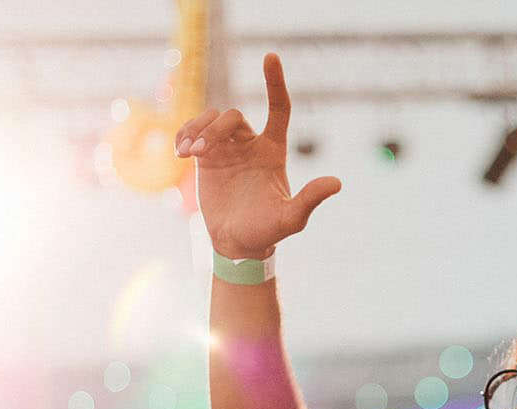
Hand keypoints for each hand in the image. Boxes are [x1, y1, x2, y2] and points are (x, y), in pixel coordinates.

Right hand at [176, 53, 340, 259]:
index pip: (279, 109)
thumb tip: (337, 183)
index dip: (275, 83)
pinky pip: (193, 133)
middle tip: (200, 151)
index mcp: (273, 151)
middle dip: (215, 128)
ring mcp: (228, 149)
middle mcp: (251, 145)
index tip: (270, 56)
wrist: (237, 243)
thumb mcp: (292, 218)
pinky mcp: (206, 158)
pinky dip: (185, 135)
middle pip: (233, 116)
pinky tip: (180, 150)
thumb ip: (310, 199)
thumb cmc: (268, 231)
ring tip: (188, 152)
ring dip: (197, 130)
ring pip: (211, 120)